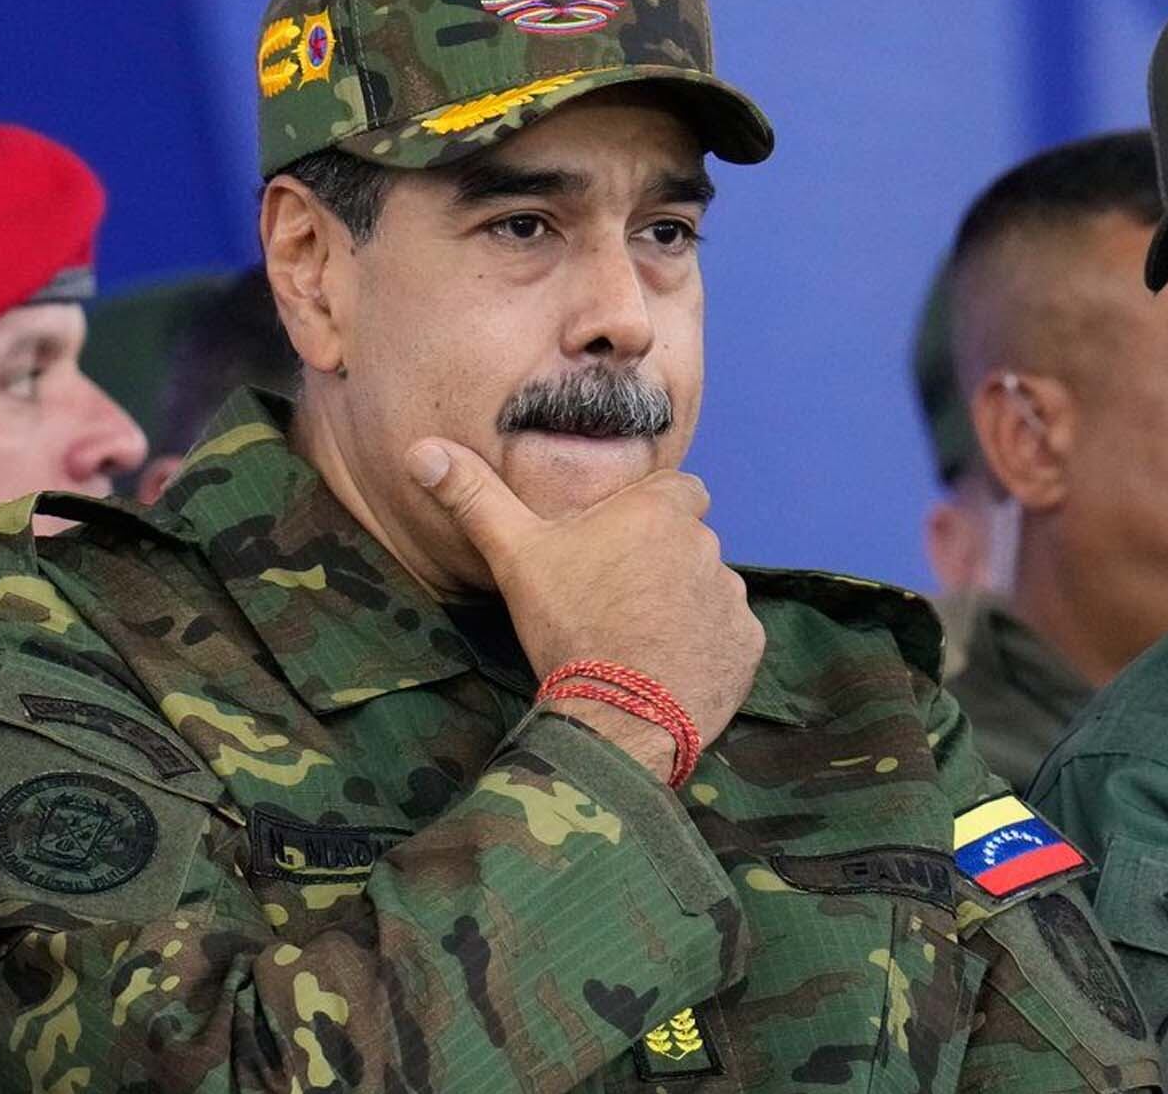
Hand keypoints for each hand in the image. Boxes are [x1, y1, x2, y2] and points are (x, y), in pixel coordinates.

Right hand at [406, 439, 764, 780]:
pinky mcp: (747, 644)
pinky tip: (668, 667)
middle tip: (620, 599)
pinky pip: (729, 635)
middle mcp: (707, 546)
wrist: (617, 716)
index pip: (678, 490)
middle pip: (691, 543)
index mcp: (660, 512)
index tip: (622, 543)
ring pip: (711, 588)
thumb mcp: (515, 556)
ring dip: (687, 605)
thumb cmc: (568, 626)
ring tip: (642, 639)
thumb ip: (474, 497)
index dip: (653, 513)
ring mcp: (732, 597)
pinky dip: (708, 647)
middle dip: (665, 562)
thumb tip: (421, 450)